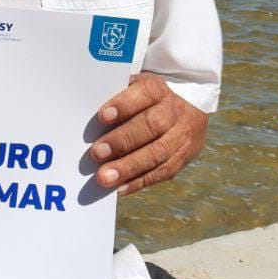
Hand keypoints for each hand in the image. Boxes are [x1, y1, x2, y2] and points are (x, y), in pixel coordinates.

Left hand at [89, 72, 206, 195]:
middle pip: (151, 125)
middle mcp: (173, 111)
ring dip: (129, 167)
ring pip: (158, 153)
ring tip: (105, 177)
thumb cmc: (145, 101)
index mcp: (159, 89)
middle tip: (96, 153)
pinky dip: (139, 181)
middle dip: (123, 140)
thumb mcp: (135, 90)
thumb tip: (90, 122)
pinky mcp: (183, 158)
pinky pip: (162, 172)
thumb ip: (116, 99)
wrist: (187, 110)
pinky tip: (119, 188)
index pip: (144, 93)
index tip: (102, 117)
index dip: (124, 105)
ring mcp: (181, 136)